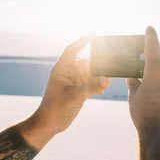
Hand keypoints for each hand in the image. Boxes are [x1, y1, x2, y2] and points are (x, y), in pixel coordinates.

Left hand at [20, 35, 109, 149]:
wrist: (49, 124)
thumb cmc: (55, 108)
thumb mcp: (74, 97)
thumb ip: (91, 87)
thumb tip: (107, 79)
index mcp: (61, 70)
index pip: (72, 50)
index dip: (82, 41)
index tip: (94, 35)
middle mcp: (67, 73)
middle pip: (85, 62)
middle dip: (97, 63)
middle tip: (110, 63)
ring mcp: (73, 82)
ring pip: (89, 73)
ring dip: (98, 76)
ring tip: (108, 79)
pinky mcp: (78, 90)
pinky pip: (91, 83)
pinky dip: (97, 85)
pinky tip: (103, 90)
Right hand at [127, 27, 159, 159]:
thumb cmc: (144, 116)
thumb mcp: (134, 99)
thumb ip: (134, 85)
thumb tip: (133, 78)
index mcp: (155, 72)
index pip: (153, 47)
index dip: (150, 36)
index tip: (150, 28)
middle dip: (158, 59)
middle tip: (149, 64)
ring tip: (153, 83)